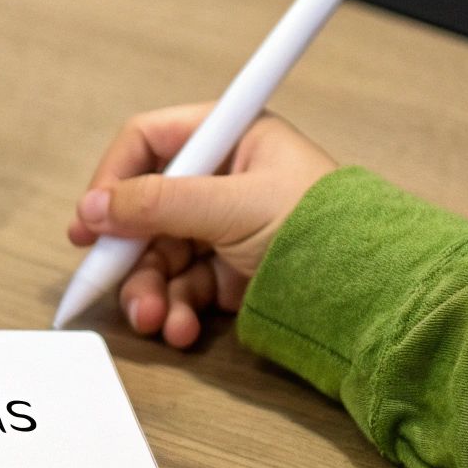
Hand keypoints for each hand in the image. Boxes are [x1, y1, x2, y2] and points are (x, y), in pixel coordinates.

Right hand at [66, 103, 337, 347]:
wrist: (378, 296)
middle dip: (128, 253)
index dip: (113, 178)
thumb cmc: (324, 230)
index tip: (90, 218)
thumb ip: (157, 204)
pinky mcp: (232, 272)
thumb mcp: (231, 206)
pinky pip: (184, 287)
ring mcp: (225, 228)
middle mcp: (224, 180)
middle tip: (102, 281)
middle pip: (146, 209)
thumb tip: (92, 208)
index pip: (149, 142)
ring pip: (160, 255)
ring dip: (148, 290)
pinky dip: (176, 309)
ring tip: (153, 319)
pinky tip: (181, 328)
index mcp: (231, 139)